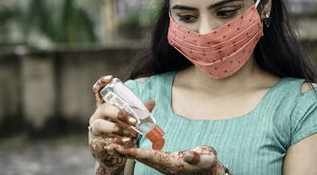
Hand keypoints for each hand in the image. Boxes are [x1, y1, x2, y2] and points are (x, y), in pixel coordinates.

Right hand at [88, 75, 155, 171]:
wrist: (114, 155)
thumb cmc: (122, 132)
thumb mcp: (130, 121)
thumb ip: (139, 112)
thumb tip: (152, 103)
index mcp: (104, 108)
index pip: (98, 92)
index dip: (102, 83)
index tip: (111, 78)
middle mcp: (96, 117)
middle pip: (103, 108)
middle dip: (119, 113)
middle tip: (134, 121)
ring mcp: (94, 131)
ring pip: (100, 125)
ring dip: (117, 129)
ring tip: (131, 135)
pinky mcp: (95, 145)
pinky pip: (103, 142)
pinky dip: (117, 142)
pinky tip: (127, 143)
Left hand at [105, 144, 230, 174]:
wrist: (208, 171)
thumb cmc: (207, 162)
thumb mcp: (205, 157)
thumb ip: (196, 157)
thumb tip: (189, 156)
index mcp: (171, 162)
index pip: (148, 157)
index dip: (134, 152)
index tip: (121, 148)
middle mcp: (164, 165)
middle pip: (140, 158)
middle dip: (124, 152)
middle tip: (108, 146)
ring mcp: (163, 164)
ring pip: (141, 157)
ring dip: (127, 151)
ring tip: (113, 145)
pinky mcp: (164, 162)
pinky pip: (146, 157)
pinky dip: (136, 152)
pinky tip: (129, 147)